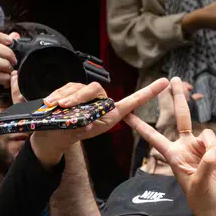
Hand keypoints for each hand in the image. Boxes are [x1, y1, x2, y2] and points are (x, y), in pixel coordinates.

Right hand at [28, 77, 170, 167]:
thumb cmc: (71, 133)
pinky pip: (67, 87)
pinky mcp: (73, 90)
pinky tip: (51, 103)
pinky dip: (58, 95)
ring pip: (79, 88)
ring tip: (56, 107)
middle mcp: (101, 101)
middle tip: (65, 106)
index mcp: (110, 113)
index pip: (133, 100)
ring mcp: (87, 94)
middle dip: (79, 96)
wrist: (55, 133)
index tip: (165, 82)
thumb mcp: (80, 133)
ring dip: (66, 97)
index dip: (149, 92)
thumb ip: (85, 127)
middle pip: (94, 89)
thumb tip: (87, 122)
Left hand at [126, 77, 215, 215]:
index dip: (140, 125)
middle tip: (173, 78)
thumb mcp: (199, 185)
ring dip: (212, 146)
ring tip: (215, 162)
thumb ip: (206, 165)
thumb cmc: (202, 200)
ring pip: (206, 133)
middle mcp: (184, 147)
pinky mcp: (213, 150)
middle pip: (181, 117)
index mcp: (172, 156)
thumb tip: (215, 149)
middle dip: (177, 98)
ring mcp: (199, 147)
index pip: (153, 137)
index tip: (126, 114)